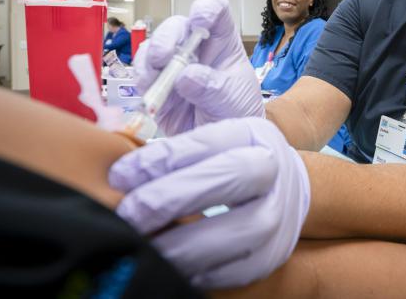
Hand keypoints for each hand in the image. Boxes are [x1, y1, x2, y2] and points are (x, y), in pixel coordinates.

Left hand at [109, 117, 310, 288]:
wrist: (286, 188)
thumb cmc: (232, 162)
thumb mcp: (211, 143)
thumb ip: (173, 155)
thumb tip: (119, 180)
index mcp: (251, 134)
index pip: (205, 141)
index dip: (159, 159)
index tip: (119, 177)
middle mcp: (272, 169)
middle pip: (229, 177)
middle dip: (171, 198)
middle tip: (129, 215)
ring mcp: (279, 213)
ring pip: (239, 230)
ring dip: (185, 244)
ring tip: (146, 248)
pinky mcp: (275, 253)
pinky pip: (240, 270)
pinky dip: (203, 272)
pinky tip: (173, 268)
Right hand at [134, 0, 263, 134]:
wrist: (221, 145)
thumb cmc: (237, 114)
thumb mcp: (233, 102)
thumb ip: (213, 89)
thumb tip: (186, 76)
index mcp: (222, 43)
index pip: (215, 11)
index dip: (206, 9)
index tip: (199, 23)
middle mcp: (196, 49)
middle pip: (176, 26)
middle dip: (166, 38)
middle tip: (163, 58)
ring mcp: (174, 65)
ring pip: (153, 46)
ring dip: (149, 59)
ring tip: (153, 78)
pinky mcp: (156, 84)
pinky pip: (141, 71)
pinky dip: (141, 78)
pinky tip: (149, 91)